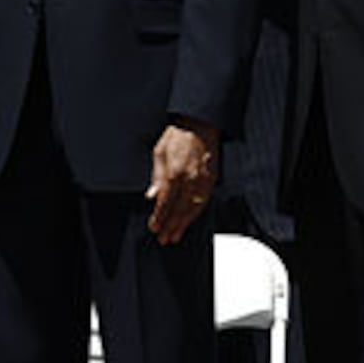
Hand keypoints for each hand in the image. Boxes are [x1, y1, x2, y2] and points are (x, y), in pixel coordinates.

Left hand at [145, 118, 218, 244]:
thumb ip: (156, 176)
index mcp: (174, 172)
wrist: (200, 123)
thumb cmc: (178, 136)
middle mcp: (189, 179)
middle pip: (178, 209)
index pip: (165, 202)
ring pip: (193, 209)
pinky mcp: (212, 179)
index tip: (154, 227)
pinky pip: (204, 201)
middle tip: (163, 239)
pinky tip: (189, 220)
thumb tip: (152, 196)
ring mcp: (202, 180)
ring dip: (183, 224)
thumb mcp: (159, 152)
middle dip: (170, 226)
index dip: (159, 217)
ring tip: (175, 236)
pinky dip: (196, 214)